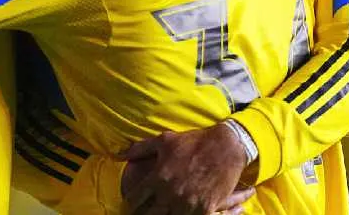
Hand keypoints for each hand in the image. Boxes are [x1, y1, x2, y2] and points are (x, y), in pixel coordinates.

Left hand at [119, 124, 252, 214]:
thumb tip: (122, 154)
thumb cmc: (194, 142)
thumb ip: (141, 148)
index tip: (131, 203)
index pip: (135, 198)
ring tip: (162, 211)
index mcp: (158, 177)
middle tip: (142, 212)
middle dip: (144, 213)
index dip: (130, 202)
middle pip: (149, 214)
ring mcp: (187, 203)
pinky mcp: (205, 209)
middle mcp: (170, 193)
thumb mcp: (165, 140)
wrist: (226, 147)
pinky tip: (180, 214)